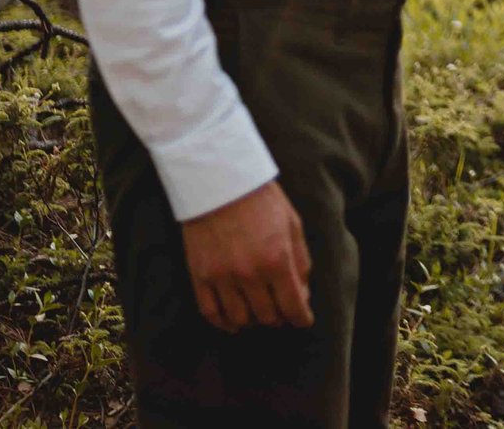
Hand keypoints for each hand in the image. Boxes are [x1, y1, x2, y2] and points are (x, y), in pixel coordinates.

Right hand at [182, 179, 312, 331]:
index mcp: (277, 260)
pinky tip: (233, 322)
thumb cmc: (261, 200)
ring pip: (240, 319)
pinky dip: (223, 323)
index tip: (303, 320)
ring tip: (258, 313)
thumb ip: (300, 262)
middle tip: (281, 310)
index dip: (301, 318)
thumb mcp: (292, 224)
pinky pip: (211, 312)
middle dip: (279, 317)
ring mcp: (222, 277)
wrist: (219, 179)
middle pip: (268, 316)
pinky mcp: (200, 275)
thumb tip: (302, 295)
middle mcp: (250, 274)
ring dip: (253, 321)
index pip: (293, 306)